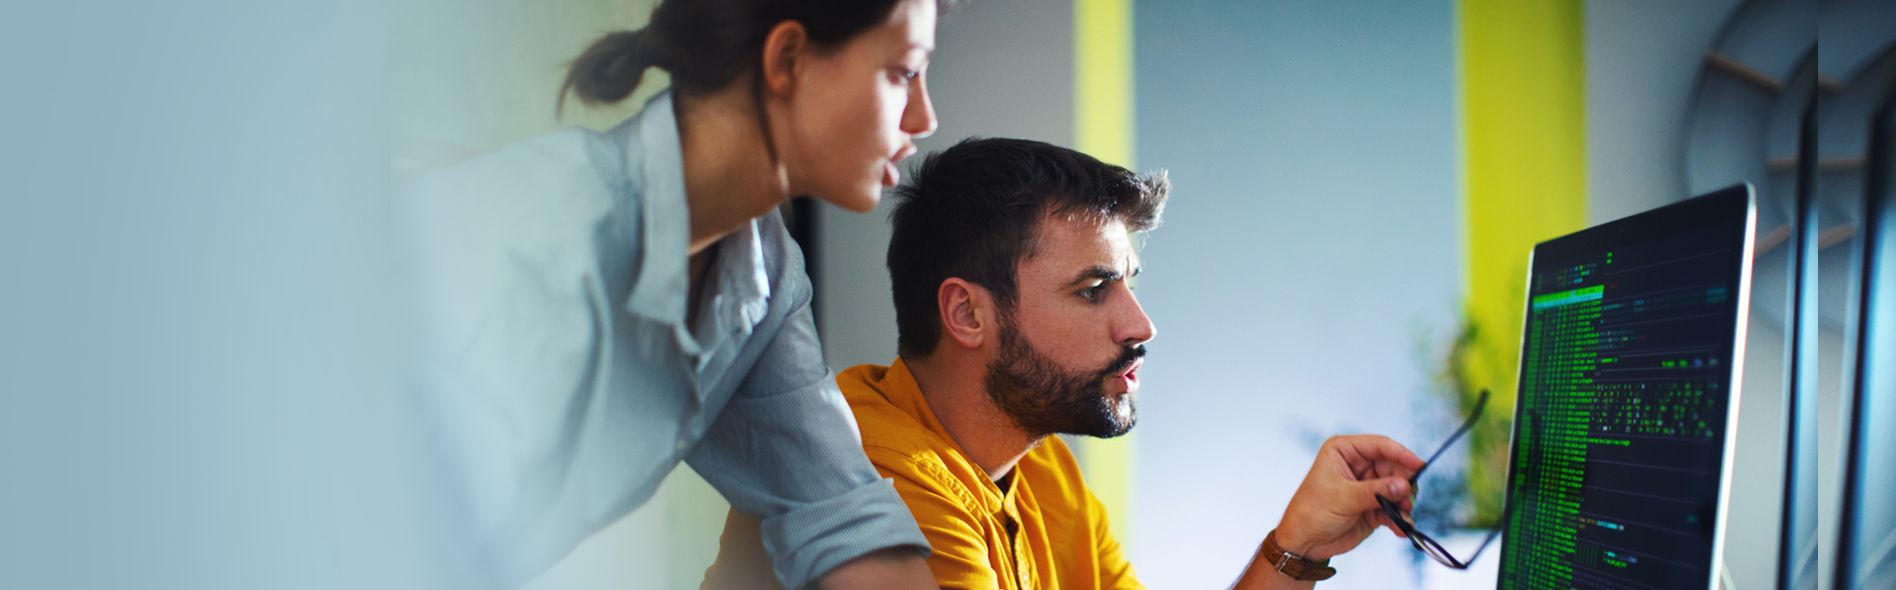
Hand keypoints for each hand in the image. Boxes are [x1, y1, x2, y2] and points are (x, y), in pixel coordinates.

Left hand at [1273, 434, 1424, 559]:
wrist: (1305, 543)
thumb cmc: (1312, 512)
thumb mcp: (1343, 498)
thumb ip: (1375, 491)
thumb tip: (1404, 485)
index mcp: (1344, 451)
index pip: (1380, 445)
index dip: (1401, 454)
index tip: (1419, 466)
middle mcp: (1358, 464)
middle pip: (1394, 467)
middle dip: (1404, 484)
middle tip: (1407, 500)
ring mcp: (1368, 486)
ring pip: (1398, 488)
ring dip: (1403, 503)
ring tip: (1402, 516)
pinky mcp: (1374, 506)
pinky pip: (1395, 508)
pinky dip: (1399, 518)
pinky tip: (1400, 529)